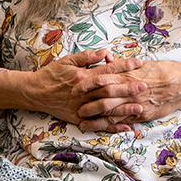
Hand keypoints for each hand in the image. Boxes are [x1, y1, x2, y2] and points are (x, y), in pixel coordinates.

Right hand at [27, 50, 145, 125]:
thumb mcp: (67, 61)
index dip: (123, 66)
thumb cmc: (52, 75)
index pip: (107, 70)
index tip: (138, 63)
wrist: (35, 93)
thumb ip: (87, 57)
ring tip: (139, 108)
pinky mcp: (79, 119)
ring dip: (123, 110)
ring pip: (106, 110)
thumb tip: (105, 53)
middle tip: (144, 86)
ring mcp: (82, 108)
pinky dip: (112, 127)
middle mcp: (84, 93)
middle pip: (109, 91)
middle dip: (128, 88)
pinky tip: (126, 127)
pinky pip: (98, 124)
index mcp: (82, 77)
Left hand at [75, 61, 180, 129]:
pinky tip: (102, 129)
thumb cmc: (162, 71)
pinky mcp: (142, 115)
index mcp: (128, 75)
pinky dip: (112, 127)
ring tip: (82, 123)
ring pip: (112, 113)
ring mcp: (136, 104)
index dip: (87, 84)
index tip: (75, 86)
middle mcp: (130, 90)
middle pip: (103, 98)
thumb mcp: (142, 63)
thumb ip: (122, 64)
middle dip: (87, 104)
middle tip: (74, 107)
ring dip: (96, 119)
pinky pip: (124, 122)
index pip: (102, 78)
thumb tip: (107, 58)